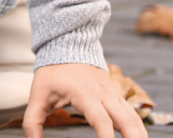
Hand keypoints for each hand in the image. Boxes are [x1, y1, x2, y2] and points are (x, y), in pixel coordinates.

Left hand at [24, 63, 147, 137]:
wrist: (69, 43)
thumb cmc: (52, 71)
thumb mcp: (38, 94)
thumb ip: (33, 121)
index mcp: (86, 95)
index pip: (102, 121)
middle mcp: (104, 95)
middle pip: (127, 120)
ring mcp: (113, 94)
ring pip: (134, 117)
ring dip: (140, 135)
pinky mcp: (116, 95)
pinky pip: (132, 113)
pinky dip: (138, 128)